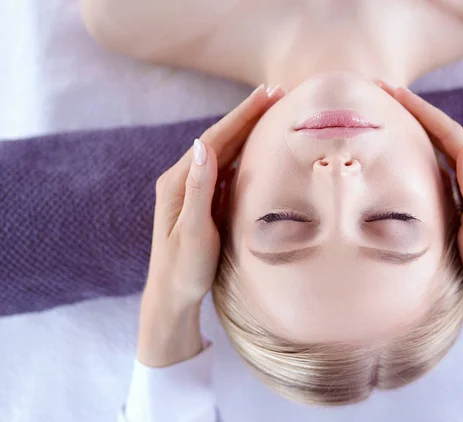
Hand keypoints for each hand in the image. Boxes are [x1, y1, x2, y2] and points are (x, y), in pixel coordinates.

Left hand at [138, 84, 284, 366]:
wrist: (171, 296)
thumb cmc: (183, 269)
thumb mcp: (192, 232)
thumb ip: (198, 190)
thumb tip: (202, 145)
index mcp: (179, 182)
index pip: (214, 139)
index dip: (241, 115)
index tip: (266, 94)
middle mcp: (184, 179)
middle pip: (220, 139)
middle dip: (248, 115)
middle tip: (277, 92)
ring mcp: (193, 189)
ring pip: (224, 151)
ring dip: (247, 130)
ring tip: (272, 111)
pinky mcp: (202, 200)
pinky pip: (226, 168)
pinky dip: (244, 151)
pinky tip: (257, 146)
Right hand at [378, 81, 462, 341]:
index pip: (452, 134)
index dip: (423, 111)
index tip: (396, 91)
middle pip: (446, 132)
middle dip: (417, 110)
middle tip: (387, 91)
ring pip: (443, 145)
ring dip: (420, 125)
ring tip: (394, 111)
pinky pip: (443, 162)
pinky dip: (424, 147)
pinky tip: (411, 147)